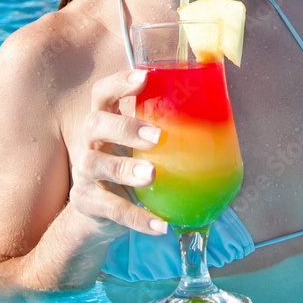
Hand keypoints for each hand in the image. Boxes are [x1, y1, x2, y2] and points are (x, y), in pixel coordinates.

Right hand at [69, 69, 166, 238]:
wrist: (99, 212)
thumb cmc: (128, 164)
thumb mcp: (138, 144)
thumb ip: (162, 128)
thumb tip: (218, 113)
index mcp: (103, 120)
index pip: (101, 94)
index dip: (118, 83)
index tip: (143, 77)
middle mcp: (88, 141)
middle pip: (94, 124)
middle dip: (125, 127)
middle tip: (156, 136)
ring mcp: (84, 172)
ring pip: (97, 165)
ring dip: (126, 169)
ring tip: (152, 174)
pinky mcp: (88, 202)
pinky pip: (112, 209)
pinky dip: (137, 218)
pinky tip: (160, 225)